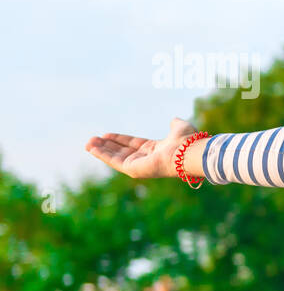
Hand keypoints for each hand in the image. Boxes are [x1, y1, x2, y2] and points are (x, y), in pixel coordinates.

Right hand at [85, 117, 201, 178]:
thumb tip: (175, 120)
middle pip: (122, 152)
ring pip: (116, 158)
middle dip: (107, 145)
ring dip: (101, 151)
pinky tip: (92, 148)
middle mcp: (147, 159)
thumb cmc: (187, 141)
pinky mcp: (134, 170)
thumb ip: (176, 124)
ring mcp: (140, 166)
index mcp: (156, 150)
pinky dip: (103, 155)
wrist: (188, 152)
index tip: (106, 134)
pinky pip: (115, 162)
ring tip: (88, 143)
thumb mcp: (180, 128)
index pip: (133, 144)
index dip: (120, 139)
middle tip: (92, 139)